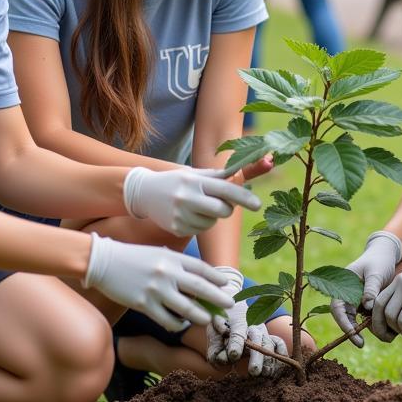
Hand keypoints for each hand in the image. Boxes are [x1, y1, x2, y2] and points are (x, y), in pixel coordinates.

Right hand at [82, 233, 233, 331]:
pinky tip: (181, 324)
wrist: (103, 261)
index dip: (216, 277)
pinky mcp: (143, 304)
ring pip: (186, 307)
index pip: (201, 268)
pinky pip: (166, 319)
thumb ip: (176, 263)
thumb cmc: (133, 257)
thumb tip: (196, 278)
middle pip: (200, 287)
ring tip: (208, 319)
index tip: (226, 285)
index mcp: (172, 257)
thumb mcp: (158, 253)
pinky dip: (176, 324)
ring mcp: (155, 289)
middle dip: (217, 297)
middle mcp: (167, 272)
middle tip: (230, 305)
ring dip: (200, 315)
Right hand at [123, 166, 260, 236]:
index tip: (257, 205)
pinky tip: (187, 214)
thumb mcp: (196, 174)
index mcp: (195, 180)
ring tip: (196, 206)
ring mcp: (180, 215)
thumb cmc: (178, 181)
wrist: (144, 192)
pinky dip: (199, 224)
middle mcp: (187, 197)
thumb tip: (246, 170)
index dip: (244, 197)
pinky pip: (199, 231)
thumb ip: (220, 175)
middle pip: (223, 210)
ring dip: (211, 217)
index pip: (225, 189)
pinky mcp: (176, 228)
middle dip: (227, 209)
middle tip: (221, 203)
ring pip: (212, 223)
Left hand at [205, 267, 287, 375]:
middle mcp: (252, 326)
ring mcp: (262, 331)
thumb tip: (223, 360)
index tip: (233, 355)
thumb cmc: (222, 321)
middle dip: (256, 356)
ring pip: (269, 343)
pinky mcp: (269, 337)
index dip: (236, 344)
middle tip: (254, 371)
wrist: (234, 306)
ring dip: (269, 359)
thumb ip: (215, 346)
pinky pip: (279, 343)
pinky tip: (278, 368)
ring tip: (266, 373)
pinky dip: (282, 354)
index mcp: (236, 322)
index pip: (237, 333)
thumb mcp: (213, 331)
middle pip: (257, 340)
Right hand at [329, 230, 401, 346]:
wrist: (386, 255)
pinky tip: (387, 329)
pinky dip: (374, 324)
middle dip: (351, 331)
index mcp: (343, 285)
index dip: (342, 322)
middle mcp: (347, 294)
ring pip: (356, 320)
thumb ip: (371, 289)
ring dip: (365, 329)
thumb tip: (368, 307)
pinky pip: (367, 318)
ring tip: (382, 334)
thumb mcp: (376, 273)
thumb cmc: (379, 261)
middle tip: (361, 344)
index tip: (352, 334)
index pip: (337, 307)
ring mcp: (356, 300)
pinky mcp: (366, 304)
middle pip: (345, 317)